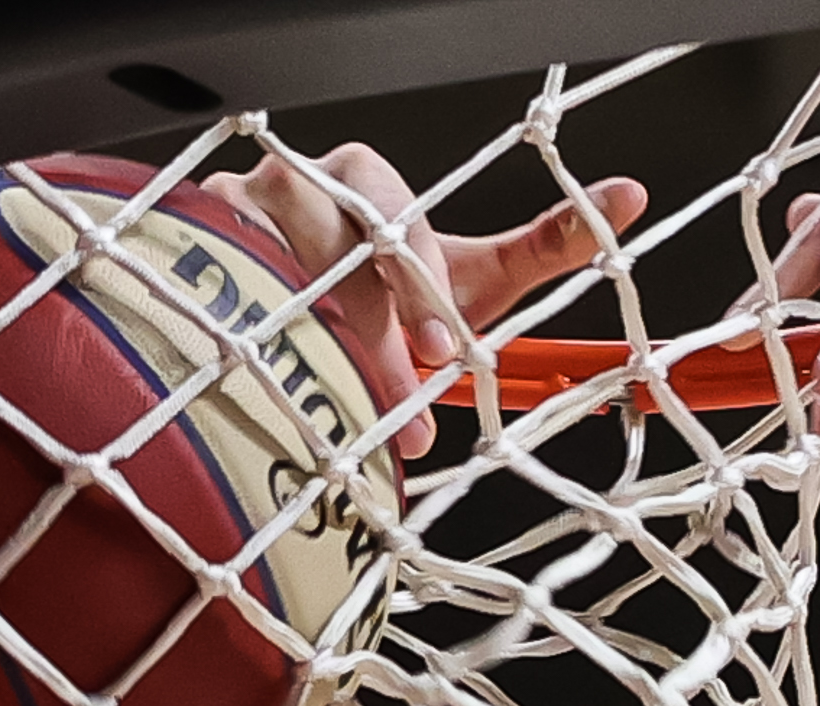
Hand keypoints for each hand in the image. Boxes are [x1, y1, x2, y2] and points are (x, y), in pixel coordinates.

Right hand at [201, 146, 649, 456]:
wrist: (309, 334)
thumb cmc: (394, 305)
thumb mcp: (473, 280)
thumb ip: (545, 246)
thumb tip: (630, 198)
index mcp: (366, 182)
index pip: (395, 221)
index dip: (421, 286)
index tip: (443, 347)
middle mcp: (299, 188)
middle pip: (334, 247)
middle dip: (377, 330)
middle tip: (408, 394)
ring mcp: (238, 221)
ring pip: (276, 276)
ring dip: (318, 349)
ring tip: (347, 408)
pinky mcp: (190, 260)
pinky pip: (215, 301)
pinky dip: (247, 346)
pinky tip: (272, 387)